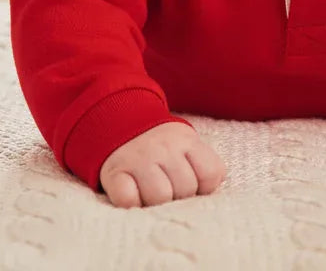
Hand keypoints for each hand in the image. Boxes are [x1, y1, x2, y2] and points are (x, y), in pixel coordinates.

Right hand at [100, 122, 227, 207]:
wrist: (121, 123)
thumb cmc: (163, 147)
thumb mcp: (188, 145)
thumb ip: (204, 166)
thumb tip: (208, 194)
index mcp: (186, 140)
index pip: (210, 174)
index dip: (204, 187)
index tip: (193, 184)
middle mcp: (163, 147)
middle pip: (185, 189)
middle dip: (180, 196)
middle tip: (169, 189)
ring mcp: (138, 159)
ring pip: (160, 197)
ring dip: (156, 203)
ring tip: (151, 194)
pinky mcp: (114, 173)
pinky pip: (128, 200)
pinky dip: (131, 203)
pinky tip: (133, 194)